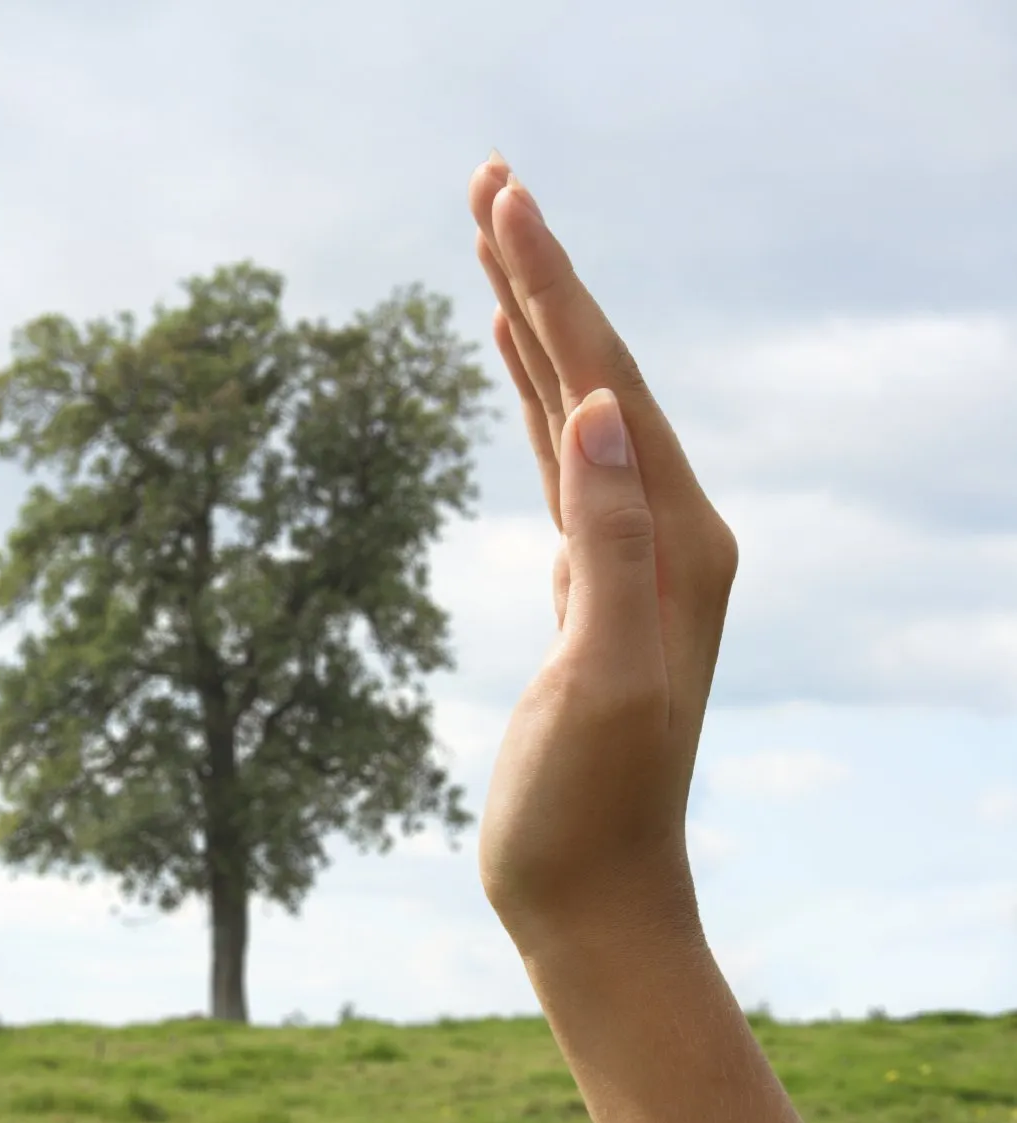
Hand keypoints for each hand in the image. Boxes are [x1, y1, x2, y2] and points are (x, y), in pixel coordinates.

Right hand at [470, 152, 738, 945]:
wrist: (591, 891)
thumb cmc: (593, 804)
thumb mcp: (608, 677)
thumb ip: (612, 544)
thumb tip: (602, 410)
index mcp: (681, 536)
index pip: (609, 377)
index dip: (553, 284)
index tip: (500, 196)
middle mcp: (670, 528)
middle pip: (600, 370)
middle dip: (544, 274)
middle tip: (489, 182)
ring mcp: (631, 551)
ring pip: (581, 406)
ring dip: (538, 324)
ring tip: (492, 244)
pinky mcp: (589, 580)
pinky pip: (564, 461)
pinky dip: (536, 398)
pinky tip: (515, 365)